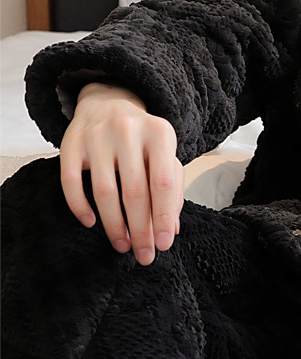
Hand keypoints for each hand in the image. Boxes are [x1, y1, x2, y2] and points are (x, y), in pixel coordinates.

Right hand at [59, 82, 183, 265]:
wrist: (108, 102)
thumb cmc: (143, 140)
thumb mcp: (164, 156)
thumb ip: (172, 189)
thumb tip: (170, 229)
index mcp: (159, 133)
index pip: (162, 182)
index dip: (163, 217)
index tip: (163, 245)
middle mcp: (128, 131)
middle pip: (135, 191)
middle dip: (140, 229)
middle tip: (143, 255)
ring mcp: (98, 135)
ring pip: (105, 191)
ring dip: (114, 225)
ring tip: (122, 245)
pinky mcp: (71, 142)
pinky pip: (71, 182)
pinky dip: (80, 206)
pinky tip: (90, 223)